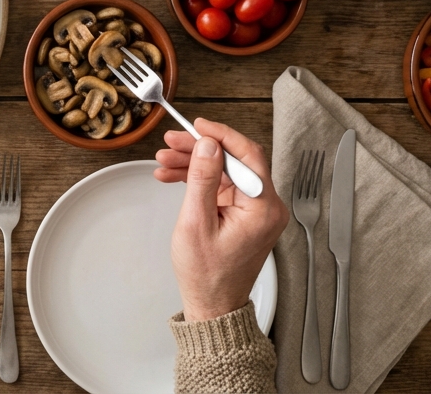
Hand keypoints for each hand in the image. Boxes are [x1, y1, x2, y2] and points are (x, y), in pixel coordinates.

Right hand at [155, 118, 288, 321]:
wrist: (212, 304)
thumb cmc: (207, 274)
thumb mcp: (196, 223)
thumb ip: (203, 180)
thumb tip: (208, 146)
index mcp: (263, 208)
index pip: (248, 155)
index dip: (221, 135)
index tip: (199, 125)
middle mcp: (266, 206)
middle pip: (234, 161)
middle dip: (200, 150)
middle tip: (172, 142)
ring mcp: (255, 210)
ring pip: (225, 172)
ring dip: (195, 164)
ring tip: (164, 161)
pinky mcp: (244, 215)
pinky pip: (222, 186)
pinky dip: (199, 180)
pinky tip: (174, 177)